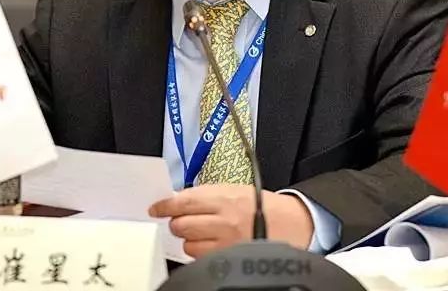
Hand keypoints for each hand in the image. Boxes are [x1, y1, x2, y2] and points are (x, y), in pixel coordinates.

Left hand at [149, 185, 313, 258]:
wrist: (291, 223)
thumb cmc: (261, 204)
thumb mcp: (232, 189)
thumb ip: (205, 194)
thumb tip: (178, 199)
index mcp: (222, 197)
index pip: (183, 201)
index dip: (164, 206)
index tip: (155, 208)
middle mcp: (223, 220)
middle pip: (182, 225)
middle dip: (177, 223)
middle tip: (182, 220)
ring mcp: (226, 242)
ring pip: (188, 244)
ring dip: (189, 238)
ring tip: (201, 232)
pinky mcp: (229, 257)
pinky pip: (201, 257)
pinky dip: (199, 251)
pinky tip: (209, 244)